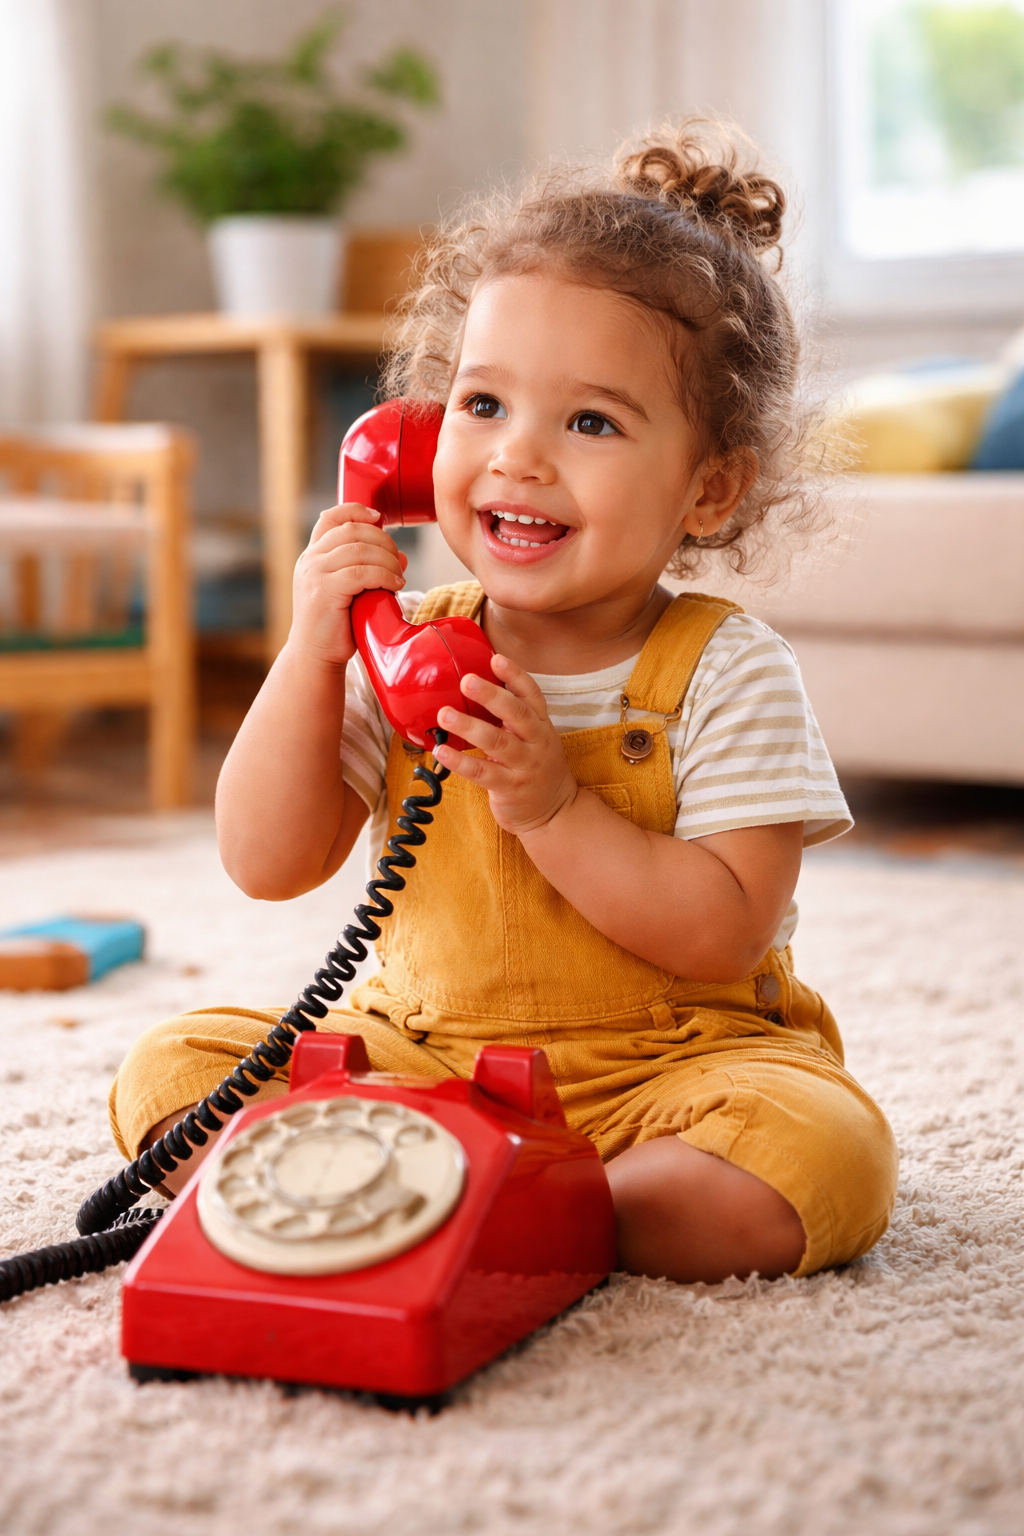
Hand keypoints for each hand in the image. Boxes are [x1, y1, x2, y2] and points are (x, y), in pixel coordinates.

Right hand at [288, 503, 406, 666]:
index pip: (331, 518)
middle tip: (398, 561)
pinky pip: (361, 572)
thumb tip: (402, 557)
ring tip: (398, 577)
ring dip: (387, 560)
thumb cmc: (337, 626)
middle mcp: (310, 560)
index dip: (357, 510)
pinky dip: (384, 575)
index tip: (380, 518)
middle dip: (383, 541)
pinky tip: (395, 585)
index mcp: (313, 555)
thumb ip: (370, 570)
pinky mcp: (323, 591)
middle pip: (352, 531)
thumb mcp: (353, 592)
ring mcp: (314, 574)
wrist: (315, 657)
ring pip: (359, 550)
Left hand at [434, 655, 577, 836]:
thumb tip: (478, 689)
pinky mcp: (510, 788)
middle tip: (467, 680)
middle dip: (491, 695)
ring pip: (498, 742)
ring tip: (445, 714)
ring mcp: (524, 766)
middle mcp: (536, 742)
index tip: (496, 658)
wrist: (554, 812)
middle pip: (516, 714)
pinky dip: (460, 762)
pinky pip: (482, 773)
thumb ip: (512, 718)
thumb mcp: (534, 739)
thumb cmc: (536, 769)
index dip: (515, 676)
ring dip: (469, 727)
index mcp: (541, 725)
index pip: (531, 695)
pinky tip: (441, 752)